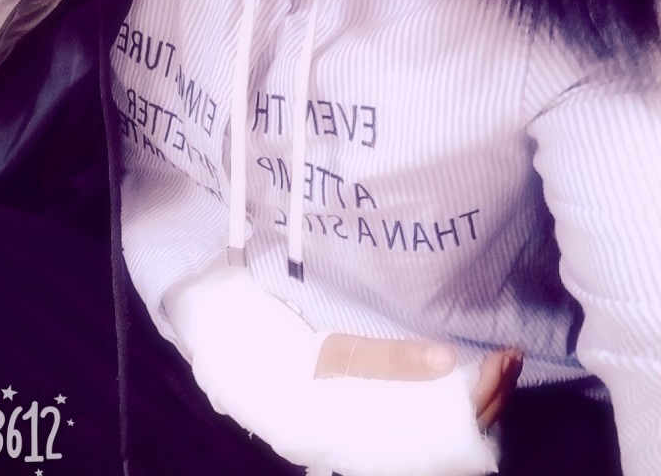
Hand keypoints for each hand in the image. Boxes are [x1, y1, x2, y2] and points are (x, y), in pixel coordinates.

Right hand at [314, 333, 522, 428]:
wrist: (287, 392)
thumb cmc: (316, 375)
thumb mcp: (350, 358)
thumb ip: (396, 359)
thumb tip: (448, 357)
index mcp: (400, 434)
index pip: (459, 416)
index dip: (486, 386)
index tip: (503, 356)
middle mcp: (412, 448)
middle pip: (470, 425)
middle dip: (498, 389)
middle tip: (515, 354)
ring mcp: (411, 445)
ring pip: (463, 428)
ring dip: (489, 395)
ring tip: (505, 363)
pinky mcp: (407, 436)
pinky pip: (451, 428)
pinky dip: (470, 403)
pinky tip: (477, 381)